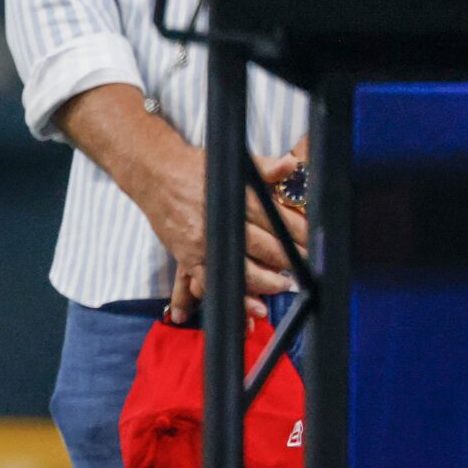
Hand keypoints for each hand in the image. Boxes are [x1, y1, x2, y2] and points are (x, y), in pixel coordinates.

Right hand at [166, 148, 308, 323]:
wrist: (155, 176)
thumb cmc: (195, 169)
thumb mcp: (230, 162)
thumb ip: (264, 167)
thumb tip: (291, 164)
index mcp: (235, 198)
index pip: (275, 219)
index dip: (298, 233)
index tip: (313, 243)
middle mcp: (220, 221)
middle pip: (263, 246)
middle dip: (289, 259)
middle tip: (305, 268)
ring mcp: (203, 242)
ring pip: (241, 269)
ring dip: (266, 282)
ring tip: (283, 285)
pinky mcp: (188, 257)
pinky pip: (211, 282)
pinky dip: (230, 295)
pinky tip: (250, 306)